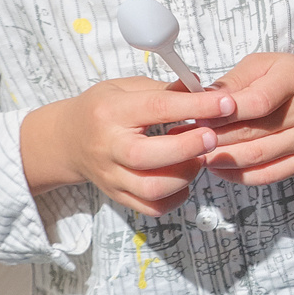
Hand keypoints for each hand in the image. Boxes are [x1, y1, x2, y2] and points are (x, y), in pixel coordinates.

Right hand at [20, 78, 236, 216]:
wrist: (68, 140)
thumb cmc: (103, 109)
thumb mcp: (127, 88)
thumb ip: (166, 89)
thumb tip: (203, 87)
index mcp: (111, 112)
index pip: (158, 108)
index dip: (196, 106)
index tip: (226, 103)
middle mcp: (108, 147)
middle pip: (147, 156)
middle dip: (187, 147)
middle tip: (212, 137)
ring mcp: (112, 176)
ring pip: (151, 189)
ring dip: (184, 174)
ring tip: (198, 157)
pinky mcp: (119, 196)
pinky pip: (152, 208)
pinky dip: (176, 197)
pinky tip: (183, 177)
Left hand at [200, 52, 293, 184]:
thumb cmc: (290, 76)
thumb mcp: (262, 64)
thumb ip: (233, 82)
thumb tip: (201, 102)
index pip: (257, 102)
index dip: (224, 113)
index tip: (197, 116)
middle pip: (254, 134)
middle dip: (214, 138)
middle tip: (187, 138)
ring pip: (257, 157)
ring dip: (222, 159)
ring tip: (198, 153)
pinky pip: (268, 175)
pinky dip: (239, 175)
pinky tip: (220, 167)